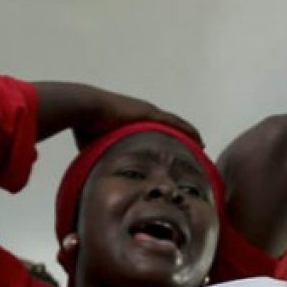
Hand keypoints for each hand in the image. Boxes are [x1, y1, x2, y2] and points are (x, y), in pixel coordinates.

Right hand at [72, 87, 200, 147]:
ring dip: (188, 136)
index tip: (173, 150)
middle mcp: (142, 114)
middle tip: (193, 149)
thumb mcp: (95, 146)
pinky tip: (200, 141)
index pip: (152, 132)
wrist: (84, 109)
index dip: (164, 140)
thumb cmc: (85, 127)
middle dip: (180, 138)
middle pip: (167, 127)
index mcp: (131, 122)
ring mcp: (148, 113)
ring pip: (175, 126)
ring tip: (201, 146)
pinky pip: (175, 125)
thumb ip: (99, 157)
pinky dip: (188, 132)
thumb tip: (94, 176)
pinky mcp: (150, 114)